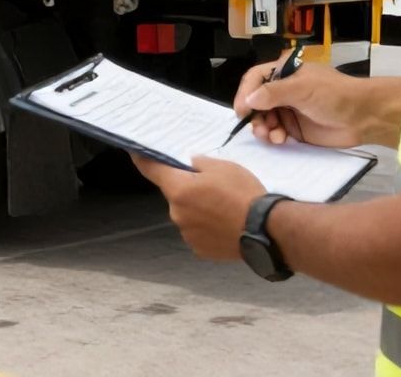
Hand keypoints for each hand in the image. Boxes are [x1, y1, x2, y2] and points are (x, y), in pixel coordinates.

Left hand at [133, 155, 265, 261]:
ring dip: (198, 209)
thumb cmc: (243, 194)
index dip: (142, 159)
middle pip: (175, 194)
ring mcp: (187, 234)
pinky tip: (225, 224)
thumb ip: (200, 164)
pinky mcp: (199, 249)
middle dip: (187, 189)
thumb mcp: (223, 166)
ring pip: (187, 214)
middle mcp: (176, 213)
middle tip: (212, 186)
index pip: (151, 170)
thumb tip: (190, 166)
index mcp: (179, 190)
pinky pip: (197, 232)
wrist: (265, 230)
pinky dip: (206, 227)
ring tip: (224, 208)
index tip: (135, 153)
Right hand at [234, 61, 371, 147]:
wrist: (363, 117)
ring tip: (271, 136)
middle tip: (259, 129)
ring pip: (264, 119)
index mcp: (285, 72)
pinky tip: (280, 140)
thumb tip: (249, 99)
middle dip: (255, 115)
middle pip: (256, 101)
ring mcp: (290, 109)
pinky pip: (276, 133)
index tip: (242, 111)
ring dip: (263, 128)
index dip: (245, 93)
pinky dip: (274, 137)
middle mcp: (284, 90)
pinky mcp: (296, 128)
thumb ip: (273, 93)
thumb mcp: (302, 88)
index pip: (255, 79)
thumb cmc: (334, 95)